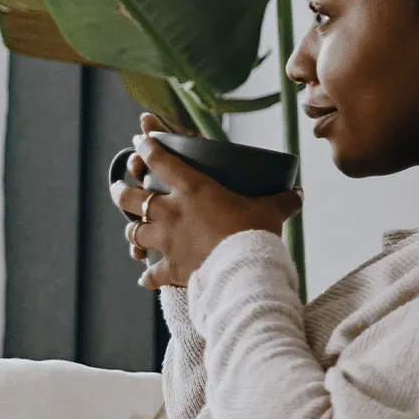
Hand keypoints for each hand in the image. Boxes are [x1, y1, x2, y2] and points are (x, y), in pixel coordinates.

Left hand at [110, 112, 303, 289]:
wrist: (243, 272)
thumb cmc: (255, 234)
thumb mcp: (271, 212)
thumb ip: (283, 200)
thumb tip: (299, 194)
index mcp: (193, 189)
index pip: (161, 160)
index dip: (147, 146)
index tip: (140, 139)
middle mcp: (172, 212)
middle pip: (133, 197)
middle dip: (122, 191)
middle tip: (119, 187)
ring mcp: (167, 241)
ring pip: (134, 231)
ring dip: (131, 230)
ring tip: (131, 229)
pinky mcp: (170, 268)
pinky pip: (151, 273)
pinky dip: (148, 275)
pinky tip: (145, 278)